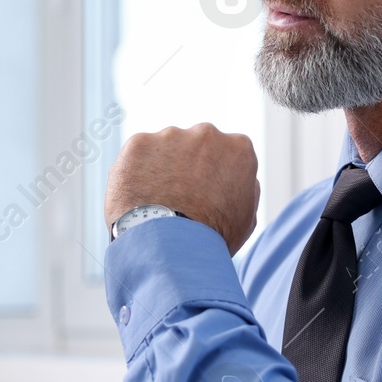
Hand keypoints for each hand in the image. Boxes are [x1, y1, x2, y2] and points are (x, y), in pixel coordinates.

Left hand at [105, 123, 258, 253]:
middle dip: (186, 164)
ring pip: (163, 147)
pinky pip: (136, 155)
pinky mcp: (139, 143)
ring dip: (159, 167)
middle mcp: (206, 134)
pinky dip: (135, 172)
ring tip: (155, 201)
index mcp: (238, 148)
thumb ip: (245, 187)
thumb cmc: (212, 238)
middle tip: (177, 196)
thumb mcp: (246, 216)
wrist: (171, 248)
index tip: (203, 190)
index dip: (213, 173)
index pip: (226, 152)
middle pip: (194, 145)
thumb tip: (238, 176)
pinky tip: (138, 197)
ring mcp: (170, 136)